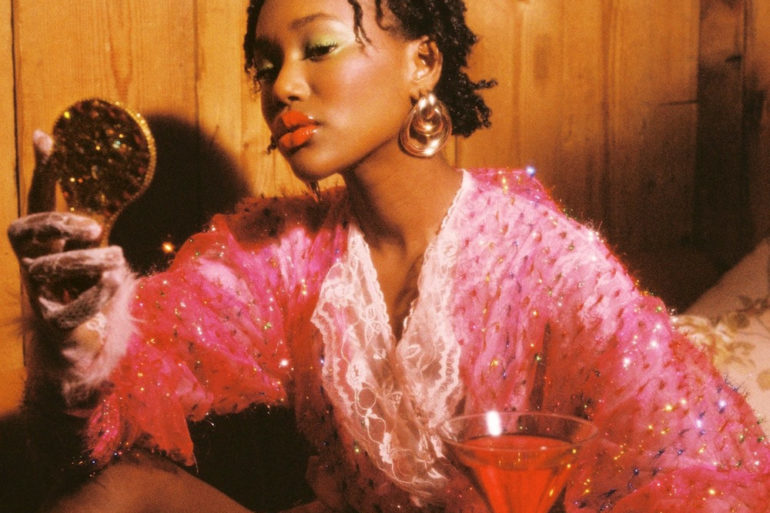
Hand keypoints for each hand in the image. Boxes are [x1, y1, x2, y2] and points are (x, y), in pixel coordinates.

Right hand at [8, 131, 130, 331]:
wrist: (84, 340)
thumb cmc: (84, 286)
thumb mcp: (87, 250)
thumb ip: (82, 222)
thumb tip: (95, 183)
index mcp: (42, 243)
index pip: (35, 201)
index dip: (40, 172)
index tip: (45, 138)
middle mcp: (32, 264)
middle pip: (22, 233)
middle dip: (57, 223)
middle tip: (94, 227)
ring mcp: (39, 294)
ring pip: (50, 270)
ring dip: (90, 261)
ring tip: (117, 257)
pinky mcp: (54, 325)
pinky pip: (69, 309)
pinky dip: (95, 293)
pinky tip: (115, 281)